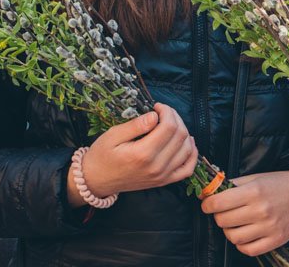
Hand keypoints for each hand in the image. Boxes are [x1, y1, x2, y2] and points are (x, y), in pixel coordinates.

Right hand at [69, 103, 197, 203]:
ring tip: (171, 124)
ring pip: (187, 149)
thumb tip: (155, 115)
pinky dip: (192, 154)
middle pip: (180, 135)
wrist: (96, 180)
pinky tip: (187, 142)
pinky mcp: (164, 181)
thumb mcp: (113, 135)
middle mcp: (156, 167)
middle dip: (175, 118)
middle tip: (163, 112)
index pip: (168, 127)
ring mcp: (162, 176)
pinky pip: (188, 169)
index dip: (167, 111)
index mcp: (143, 154)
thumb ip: (135, 125)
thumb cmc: (102, 155)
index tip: (157, 106)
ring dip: (184, 131)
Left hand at [200, 169, 288, 256]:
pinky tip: (244, 234)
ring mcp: (269, 228)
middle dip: (218, 216)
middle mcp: (261, 210)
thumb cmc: (278, 183)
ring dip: (228, 230)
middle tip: (222, 212)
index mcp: (254, 191)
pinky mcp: (276, 240)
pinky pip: (248, 249)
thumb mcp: (255, 177)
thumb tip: (207, 193)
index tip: (207, 204)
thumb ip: (232, 185)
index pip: (219, 203)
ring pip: (233, 237)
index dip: (207, 204)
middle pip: (223, 221)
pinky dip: (241, 244)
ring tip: (234, 223)